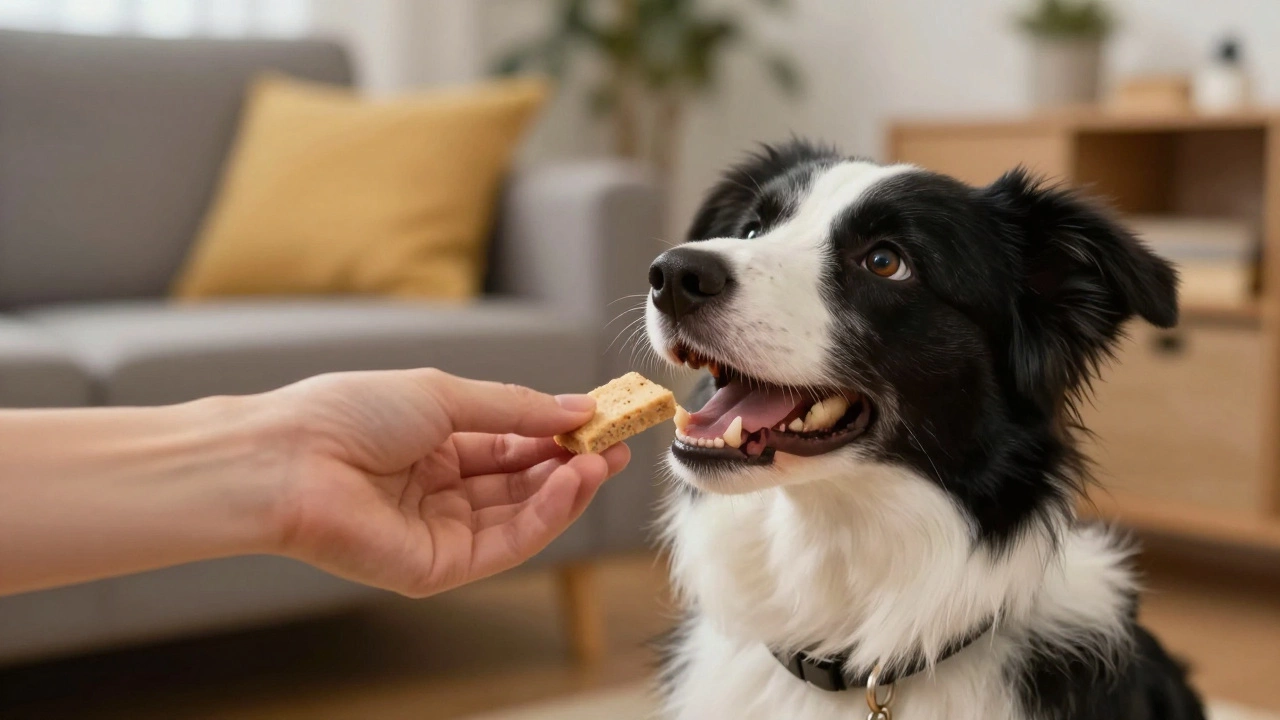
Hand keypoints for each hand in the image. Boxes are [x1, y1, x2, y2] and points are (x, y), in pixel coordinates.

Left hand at [263, 369, 629, 596]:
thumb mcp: (443, 396)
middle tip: (619, 444)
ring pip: (521, 515)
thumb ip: (514, 408)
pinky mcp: (439, 567)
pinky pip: (505, 543)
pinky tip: (571, 482)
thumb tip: (577, 407)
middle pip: (523, 482)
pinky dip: (545, 515)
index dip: (558, 432)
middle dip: (572, 463)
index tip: (602, 419)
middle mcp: (441, 491)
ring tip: (601, 460)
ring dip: (567, 489)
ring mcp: (441, 532)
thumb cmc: (348, 414)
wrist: (288, 459)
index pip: (512, 443)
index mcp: (436, 445)